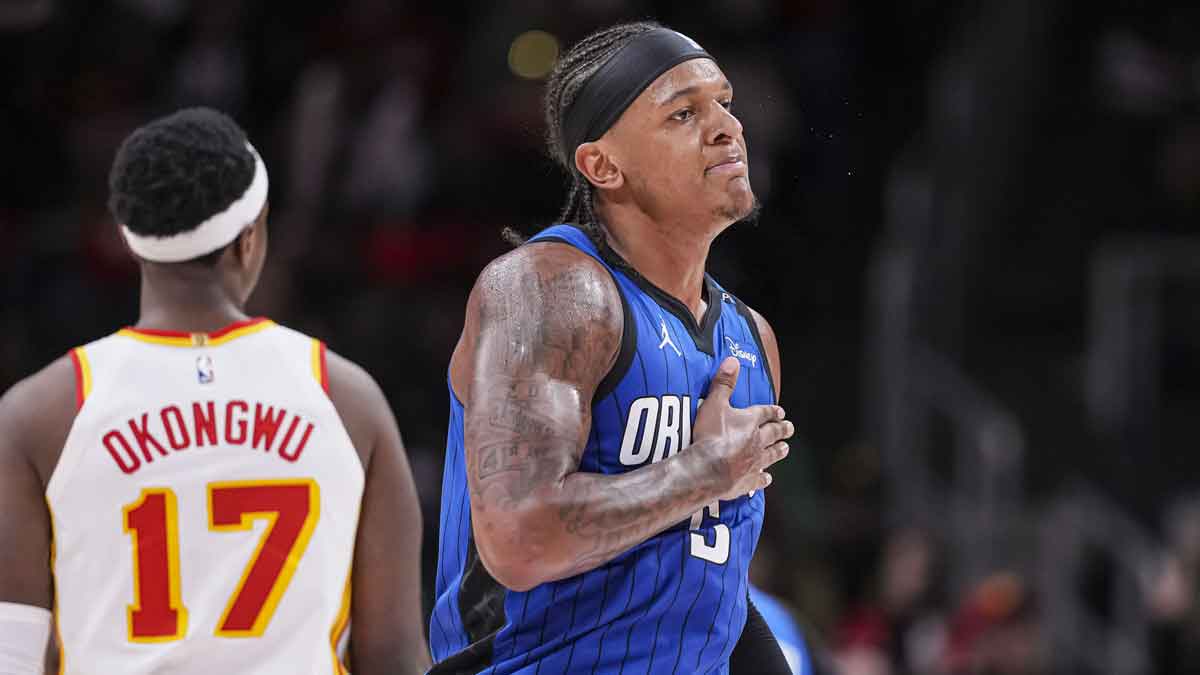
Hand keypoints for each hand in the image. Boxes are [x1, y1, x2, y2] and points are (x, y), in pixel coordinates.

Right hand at [692, 357, 792, 500]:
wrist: (708, 468)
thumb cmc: (711, 436)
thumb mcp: (714, 403)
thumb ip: (723, 383)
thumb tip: (732, 362)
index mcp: (750, 422)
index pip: (766, 413)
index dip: (773, 411)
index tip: (780, 412)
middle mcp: (757, 441)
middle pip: (773, 434)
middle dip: (782, 430)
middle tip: (790, 429)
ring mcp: (754, 462)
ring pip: (771, 455)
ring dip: (779, 451)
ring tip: (785, 449)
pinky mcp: (748, 480)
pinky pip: (760, 479)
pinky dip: (764, 479)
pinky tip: (767, 479)